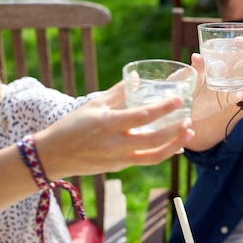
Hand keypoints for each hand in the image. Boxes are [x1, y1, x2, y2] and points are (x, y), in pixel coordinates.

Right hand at [36, 81, 194, 179]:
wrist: (53, 156)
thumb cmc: (72, 126)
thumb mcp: (94, 104)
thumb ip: (118, 91)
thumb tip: (136, 75)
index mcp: (108, 124)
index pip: (141, 116)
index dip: (162, 108)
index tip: (178, 99)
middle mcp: (115, 144)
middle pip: (153, 140)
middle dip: (175, 131)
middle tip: (189, 119)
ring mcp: (119, 158)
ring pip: (154, 156)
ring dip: (175, 145)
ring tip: (189, 133)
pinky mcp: (120, 166)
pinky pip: (147, 160)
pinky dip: (163, 153)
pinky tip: (175, 145)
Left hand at [189, 53, 242, 120]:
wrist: (181, 104)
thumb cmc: (183, 85)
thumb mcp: (188, 74)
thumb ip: (196, 68)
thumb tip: (196, 55)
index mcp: (218, 63)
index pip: (235, 53)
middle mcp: (225, 74)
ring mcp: (226, 87)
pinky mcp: (224, 101)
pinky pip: (233, 98)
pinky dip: (238, 96)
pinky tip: (242, 94)